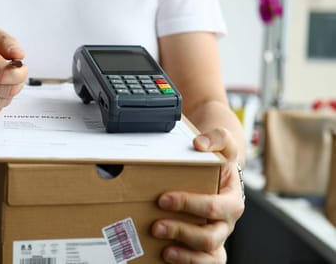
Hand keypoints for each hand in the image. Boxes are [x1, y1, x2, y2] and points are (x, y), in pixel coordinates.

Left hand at [151, 127, 244, 262]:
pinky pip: (204, 263)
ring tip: (164, 248)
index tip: (163, 199)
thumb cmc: (218, 160)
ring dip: (185, 255)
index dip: (189, 204)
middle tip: (156, 226)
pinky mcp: (207, 248)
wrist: (219, 171)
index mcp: (232, 199)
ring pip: (209, 255)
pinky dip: (188, 263)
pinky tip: (167, 256)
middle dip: (182, 232)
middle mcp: (227, 222)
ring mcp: (217, 236)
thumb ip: (217, 137)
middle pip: (210, 236)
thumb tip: (200, 143)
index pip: (213, 206)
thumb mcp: (223, 143)